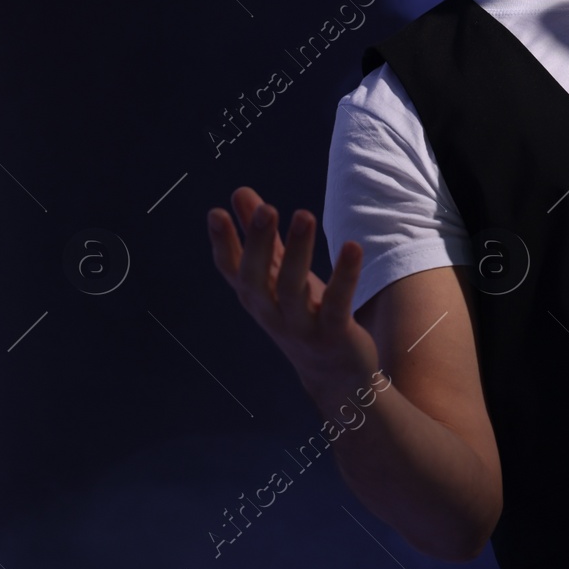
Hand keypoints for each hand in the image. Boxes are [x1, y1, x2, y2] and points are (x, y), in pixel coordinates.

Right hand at [207, 186, 379, 400]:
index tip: (216, 214)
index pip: (232, 270)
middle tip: (265, 208)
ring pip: (293, 289)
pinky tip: (352, 247)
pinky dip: (344, 276)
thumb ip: (262, 236)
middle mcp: (271, 314)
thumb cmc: (302, 315)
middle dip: (258, 243)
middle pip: (256, 279)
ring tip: (303, 215)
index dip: (223, 244)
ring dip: (297, 251)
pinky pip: (337, 303)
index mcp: (256, 298)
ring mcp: (301, 327)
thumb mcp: (279, 276)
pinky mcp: (334, 334)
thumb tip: (240, 193)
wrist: (335, 375)